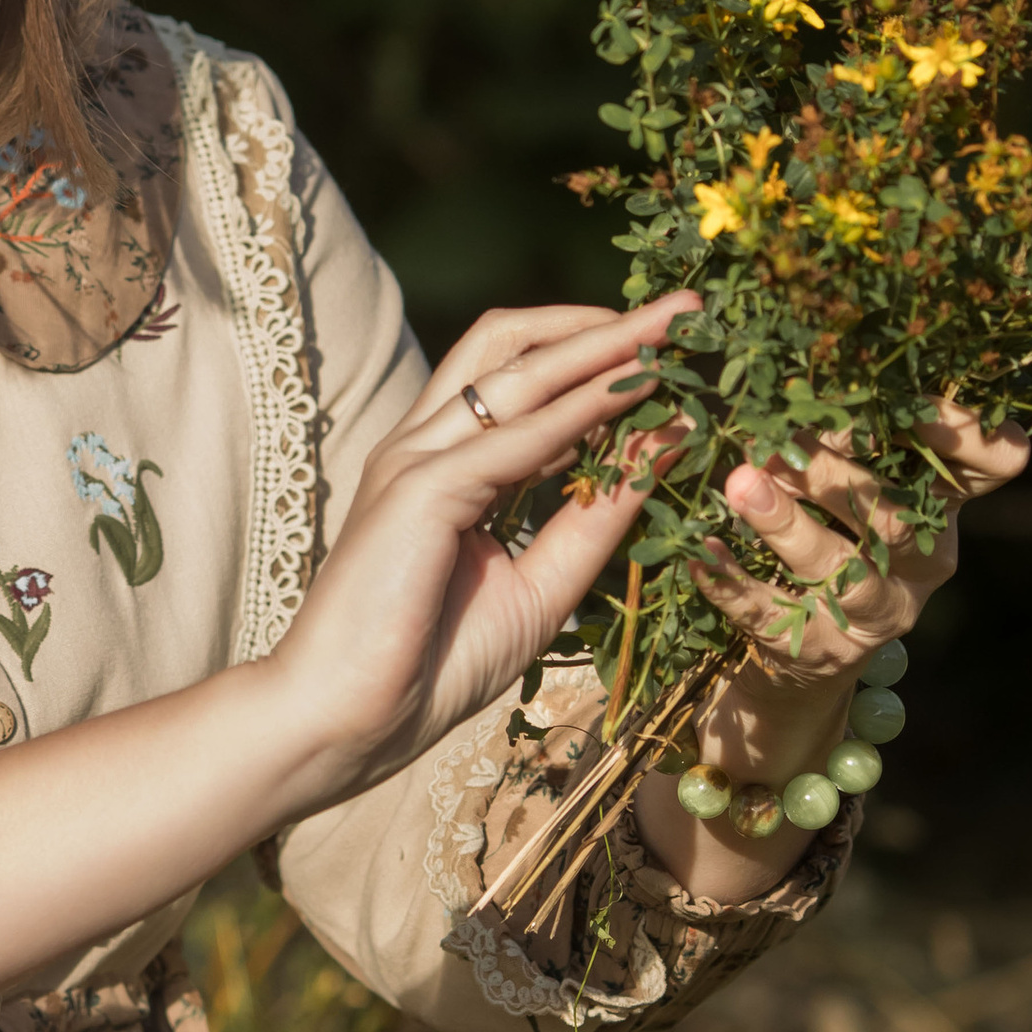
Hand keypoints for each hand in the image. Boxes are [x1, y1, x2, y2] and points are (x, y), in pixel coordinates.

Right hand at [262, 296, 698, 814]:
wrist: (345, 720)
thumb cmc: (427, 663)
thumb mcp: (539, 586)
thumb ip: (593, 522)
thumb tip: (661, 455)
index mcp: (446, 464)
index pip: (526, 380)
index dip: (599, 358)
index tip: (675, 351)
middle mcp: (427, 444)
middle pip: (516, 345)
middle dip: (605, 323)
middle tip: (686, 311)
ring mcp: (416, 459)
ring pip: (517, 370)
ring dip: (601, 345)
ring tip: (673, 329)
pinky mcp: (417, 489)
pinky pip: (515, 437)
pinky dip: (580, 410)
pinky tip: (634, 395)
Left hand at [636, 401, 1030, 896]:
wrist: (804, 648)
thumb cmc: (836, 531)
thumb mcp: (863, 478)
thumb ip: (860, 425)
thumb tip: (809, 344)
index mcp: (943, 504)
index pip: (991, 465)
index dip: (963, 430)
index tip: (911, 395)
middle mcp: (923, 560)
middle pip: (897, 516)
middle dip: (839, 473)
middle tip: (784, 431)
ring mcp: (874, 613)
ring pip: (840, 570)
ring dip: (787, 523)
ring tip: (740, 481)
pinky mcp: (815, 651)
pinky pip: (768, 615)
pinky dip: (730, 581)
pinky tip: (696, 550)